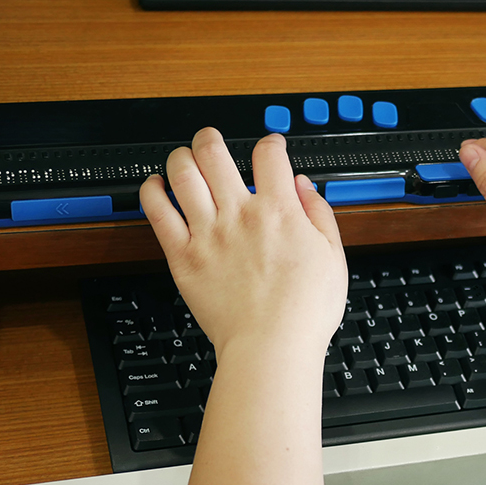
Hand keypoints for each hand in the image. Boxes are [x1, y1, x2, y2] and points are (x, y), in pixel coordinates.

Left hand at [140, 128, 347, 356]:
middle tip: (212, 140)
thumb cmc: (304, 310)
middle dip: (211, 138)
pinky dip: (152, 192)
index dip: (271, 142)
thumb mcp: (333, 256)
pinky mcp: (183, 257)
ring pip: (182, 174)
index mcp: (279, 211)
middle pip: (214, 153)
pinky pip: (157, 212)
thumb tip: (304, 186)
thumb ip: (319, 214)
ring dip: (180, 157)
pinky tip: (156, 187)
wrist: (271, 346)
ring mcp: (207, 233)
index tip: (271, 146)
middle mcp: (239, 214)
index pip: (269, 155)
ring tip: (183, 158)